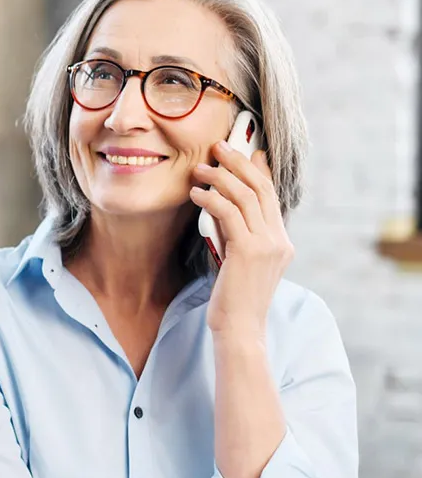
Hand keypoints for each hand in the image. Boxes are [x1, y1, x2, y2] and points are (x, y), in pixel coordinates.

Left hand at [190, 140, 293, 337]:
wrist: (240, 330)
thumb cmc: (234, 300)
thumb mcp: (240, 262)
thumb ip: (238, 235)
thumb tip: (224, 206)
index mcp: (281, 242)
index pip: (271, 195)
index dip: (257, 169)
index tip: (245, 150)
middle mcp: (279, 240)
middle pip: (261, 187)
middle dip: (238, 162)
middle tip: (218, 147)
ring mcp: (267, 245)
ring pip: (245, 195)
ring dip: (220, 177)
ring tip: (199, 169)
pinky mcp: (248, 251)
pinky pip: (228, 212)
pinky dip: (211, 198)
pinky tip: (196, 194)